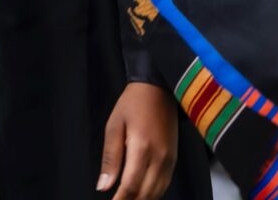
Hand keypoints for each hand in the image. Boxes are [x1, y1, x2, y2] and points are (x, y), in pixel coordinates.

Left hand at [97, 82, 177, 199]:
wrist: (158, 88)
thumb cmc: (132, 103)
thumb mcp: (114, 125)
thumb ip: (111, 158)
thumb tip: (103, 187)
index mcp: (141, 148)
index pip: (131, 186)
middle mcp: (159, 158)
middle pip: (145, 194)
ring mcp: (169, 160)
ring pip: (157, 194)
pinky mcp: (174, 159)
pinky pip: (164, 185)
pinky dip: (153, 194)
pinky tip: (142, 195)